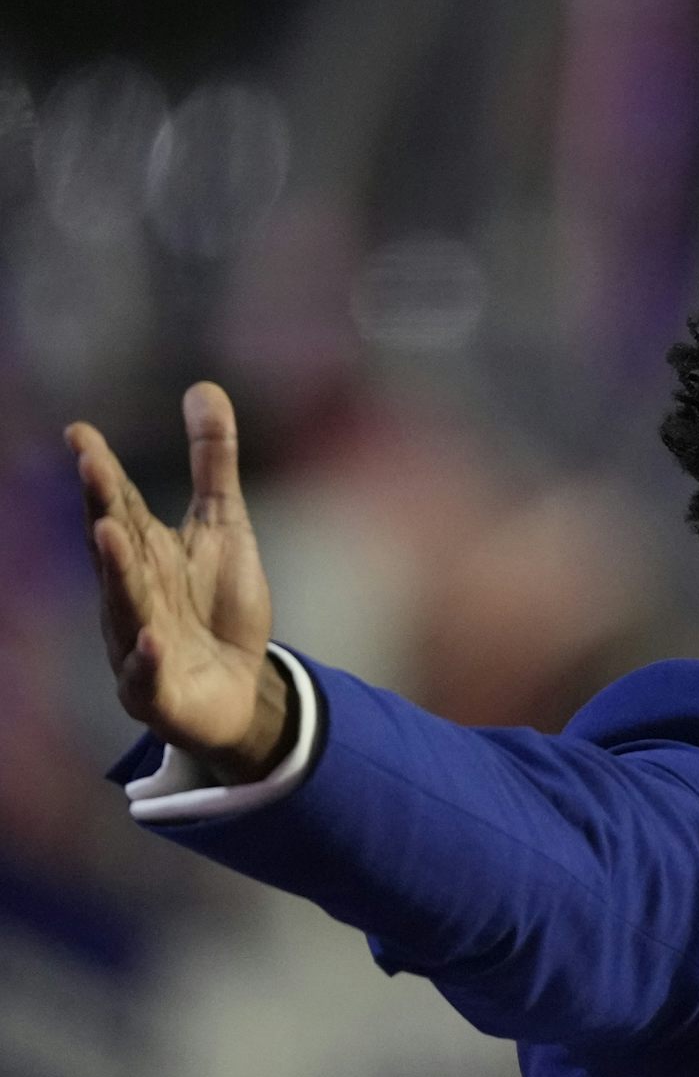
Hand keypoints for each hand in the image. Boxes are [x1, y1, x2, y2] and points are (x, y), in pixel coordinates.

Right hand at [65, 382, 291, 782]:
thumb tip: (204, 386)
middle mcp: (132, 592)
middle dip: (102, 506)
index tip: (82, 432)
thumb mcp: (224, 526)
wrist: (237, 690)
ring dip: (116, 571)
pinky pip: (148, 674)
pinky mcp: (157, 690)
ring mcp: (138, 641)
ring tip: (107, 533)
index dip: (102, 471)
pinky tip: (152, 639)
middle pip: (115, 545)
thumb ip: (212, 463)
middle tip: (90, 463)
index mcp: (145, 551)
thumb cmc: (219, 606)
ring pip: (124, 604)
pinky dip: (147, 659)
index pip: (119, 505)